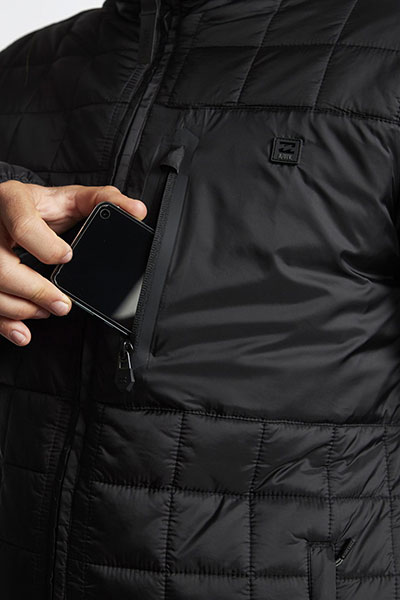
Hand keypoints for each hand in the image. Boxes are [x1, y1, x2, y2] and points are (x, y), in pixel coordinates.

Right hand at [0, 181, 146, 345]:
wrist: (11, 208)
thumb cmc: (44, 206)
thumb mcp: (73, 197)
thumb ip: (106, 200)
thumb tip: (137, 211)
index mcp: (13, 200)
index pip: (22, 225)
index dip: (46, 246)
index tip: (67, 257)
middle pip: (2, 267)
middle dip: (36, 291)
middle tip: (64, 304)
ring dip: (24, 309)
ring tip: (50, 310)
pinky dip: (6, 324)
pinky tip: (23, 333)